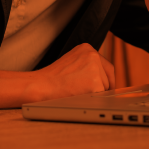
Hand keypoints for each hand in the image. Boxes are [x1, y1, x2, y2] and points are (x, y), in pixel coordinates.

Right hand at [0, 43, 114, 107]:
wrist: (41, 86)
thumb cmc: (52, 78)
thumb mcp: (71, 62)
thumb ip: (85, 64)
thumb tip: (100, 75)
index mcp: (87, 48)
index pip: (105, 64)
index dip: (105, 77)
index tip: (103, 85)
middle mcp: (93, 54)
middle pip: (108, 74)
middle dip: (102, 85)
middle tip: (92, 94)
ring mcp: (95, 68)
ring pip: (105, 86)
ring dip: (96, 93)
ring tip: (77, 92)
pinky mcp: (95, 82)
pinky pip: (100, 95)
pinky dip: (92, 100)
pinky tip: (79, 97)